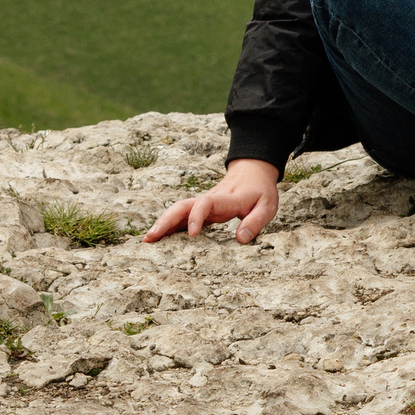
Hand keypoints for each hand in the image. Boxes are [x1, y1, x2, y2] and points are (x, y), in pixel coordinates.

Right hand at [146, 159, 280, 243]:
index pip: (206, 203)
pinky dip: (167, 226)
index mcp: (226, 199)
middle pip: (182, 206)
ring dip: (162, 224)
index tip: (191, 233)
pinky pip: (180, 216)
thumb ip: (256, 221)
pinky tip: (155, 238)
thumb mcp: (268, 206)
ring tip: (146, 241)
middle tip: (151, 238)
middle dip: (166, 221)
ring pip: (177, 210)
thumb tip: (240, 239)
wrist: (253, 173)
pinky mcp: (199, 209)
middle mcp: (209, 200)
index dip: (196, 216)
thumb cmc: (260, 192)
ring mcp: (202, 204)